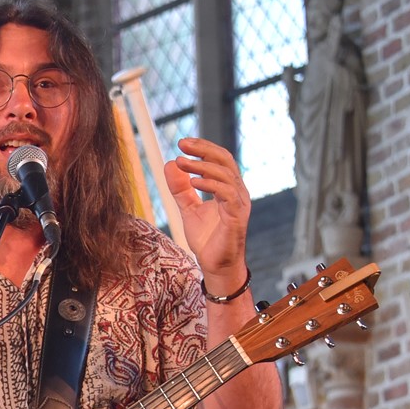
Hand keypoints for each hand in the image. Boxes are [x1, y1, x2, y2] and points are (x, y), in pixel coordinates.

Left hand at [163, 137, 250, 293]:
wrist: (215, 265)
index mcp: (228, 187)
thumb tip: (171, 164)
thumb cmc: (207, 238)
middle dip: (203, 150)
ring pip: (225, 175)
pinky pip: (226, 194)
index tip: (182, 143)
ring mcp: (238, 203)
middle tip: (182, 144)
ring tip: (182, 161)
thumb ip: (181, 189)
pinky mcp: (236, 217)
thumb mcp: (188, 209)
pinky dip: (210, 185)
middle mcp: (237, 191)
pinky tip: (194, 182)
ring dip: (202, 166)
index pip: (219, 159)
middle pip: (224, 160)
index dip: (202, 148)